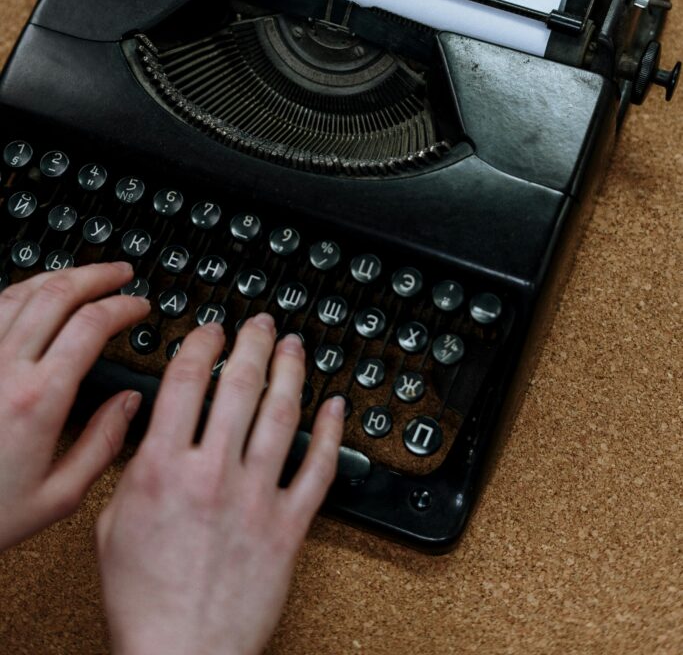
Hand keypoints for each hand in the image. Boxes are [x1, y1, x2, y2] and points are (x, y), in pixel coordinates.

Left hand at [0, 262, 148, 550]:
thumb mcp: (59, 496)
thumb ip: (103, 444)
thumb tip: (129, 404)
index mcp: (38, 399)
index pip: (92, 324)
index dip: (123, 306)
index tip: (139, 306)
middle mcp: (5, 369)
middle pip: (58, 294)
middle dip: (97, 275)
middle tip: (120, 274)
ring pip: (22, 292)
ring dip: (60, 276)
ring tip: (83, 275)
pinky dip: (20, 292)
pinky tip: (34, 295)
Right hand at [97, 314, 345, 654]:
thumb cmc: (145, 601)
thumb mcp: (114, 525)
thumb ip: (135, 468)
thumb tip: (153, 429)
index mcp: (164, 469)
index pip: (188, 382)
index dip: (203, 344)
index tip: (212, 331)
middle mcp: (213, 474)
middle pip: (241, 387)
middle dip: (253, 344)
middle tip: (261, 324)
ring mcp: (256, 497)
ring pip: (284, 415)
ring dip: (292, 372)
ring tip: (295, 347)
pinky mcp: (289, 525)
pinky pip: (320, 469)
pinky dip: (333, 432)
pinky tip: (336, 406)